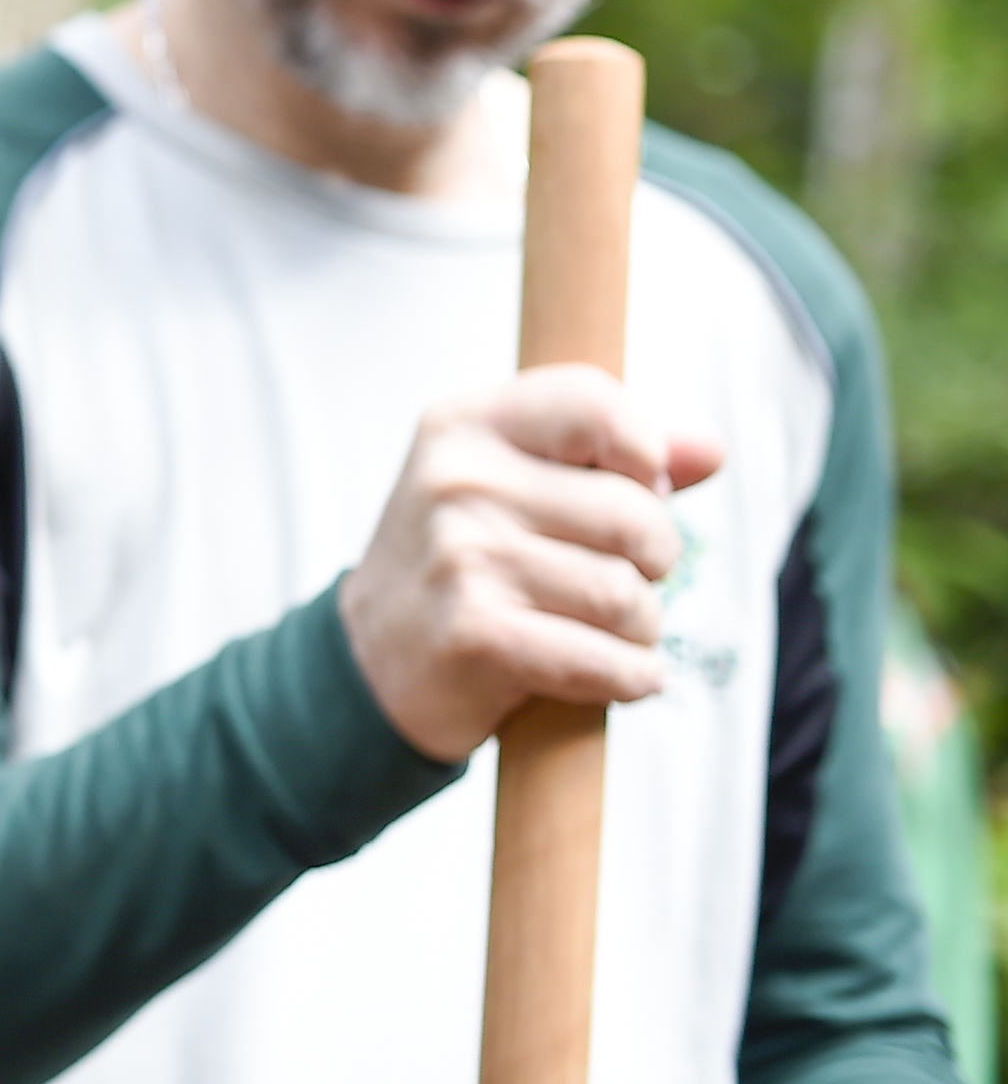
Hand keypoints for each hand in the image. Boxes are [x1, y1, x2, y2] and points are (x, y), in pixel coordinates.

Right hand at [339, 365, 724, 763]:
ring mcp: (461, 556)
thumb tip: (710, 449)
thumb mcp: (516, 483)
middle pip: (637, 516)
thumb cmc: (464, 561)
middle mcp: (457, 480)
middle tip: (620, 578)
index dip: (645, 453)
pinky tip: (621, 675)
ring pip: (628, 596)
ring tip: (609, 631)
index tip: (636, 489)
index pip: (595, 405)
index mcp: (465, 424)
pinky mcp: (474, 632)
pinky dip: (633, 678)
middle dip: (655, 563)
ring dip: (641, 630)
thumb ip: (614, 457)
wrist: (373, 658)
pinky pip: (607, 661)